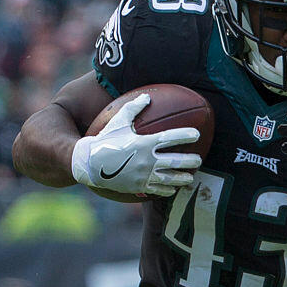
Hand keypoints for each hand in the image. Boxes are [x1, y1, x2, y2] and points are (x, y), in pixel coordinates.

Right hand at [71, 94, 201, 196]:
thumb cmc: (104, 139)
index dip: (185, 135)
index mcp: (144, 143)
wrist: (88, 163)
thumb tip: (147, 96)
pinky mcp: (138, 186)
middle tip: (198, 160)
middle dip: (191, 161)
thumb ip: (133, 108)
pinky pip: (157, 190)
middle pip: (176, 161)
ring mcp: (143, 175)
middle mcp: (146, 160)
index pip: (170, 138)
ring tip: (190, 178)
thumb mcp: (118, 121)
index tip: (196, 134)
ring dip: (183, 178)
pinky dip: (167, 190)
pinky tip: (173, 189)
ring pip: (170, 179)